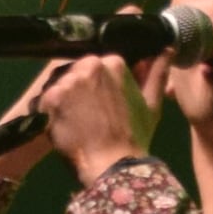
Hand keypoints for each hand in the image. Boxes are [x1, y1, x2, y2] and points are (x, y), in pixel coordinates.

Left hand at [9, 51, 155, 188]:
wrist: (113, 166)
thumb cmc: (135, 137)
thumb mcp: (152, 103)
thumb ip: (157, 73)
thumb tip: (168, 47)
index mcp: (114, 62)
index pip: (95, 66)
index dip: (94, 85)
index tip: (97, 103)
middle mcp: (90, 65)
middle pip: (74, 71)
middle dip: (76, 88)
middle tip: (83, 113)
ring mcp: (69, 80)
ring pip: (58, 84)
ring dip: (62, 99)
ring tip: (72, 120)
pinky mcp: (51, 98)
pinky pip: (45, 99)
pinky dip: (49, 112)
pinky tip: (60, 125)